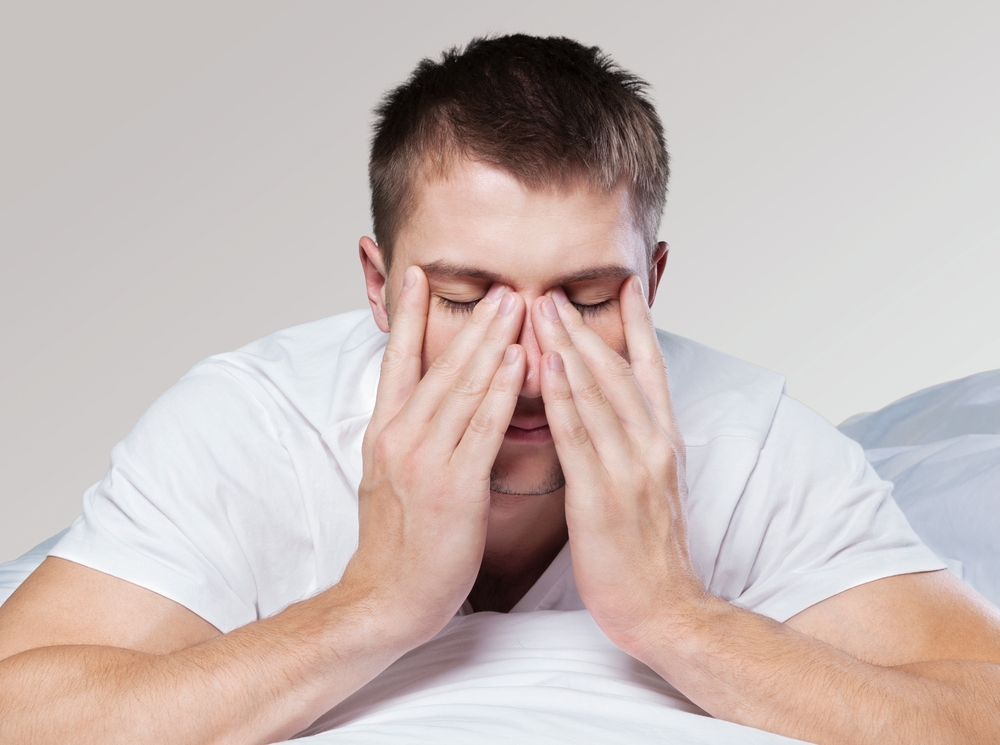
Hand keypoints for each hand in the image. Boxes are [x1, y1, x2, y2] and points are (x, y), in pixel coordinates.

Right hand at [341, 266, 525, 642]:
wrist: (386, 598)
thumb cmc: (398, 539)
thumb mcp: (390, 474)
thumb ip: (410, 433)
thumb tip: (431, 401)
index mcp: (384, 431)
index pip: (397, 360)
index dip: (407, 315)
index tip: (418, 274)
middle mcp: (400, 437)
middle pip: (439, 365)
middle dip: (472, 321)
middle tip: (500, 284)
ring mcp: (424, 460)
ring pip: (462, 388)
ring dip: (491, 342)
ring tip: (515, 304)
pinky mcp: (452, 487)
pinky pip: (482, 429)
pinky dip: (501, 392)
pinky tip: (519, 363)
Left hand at [532, 276, 705, 655]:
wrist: (664, 608)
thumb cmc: (648, 549)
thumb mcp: (650, 484)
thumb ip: (632, 442)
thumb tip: (607, 411)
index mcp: (663, 440)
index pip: (651, 369)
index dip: (637, 325)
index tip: (624, 285)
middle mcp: (652, 444)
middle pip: (618, 370)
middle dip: (585, 326)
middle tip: (555, 290)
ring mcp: (631, 468)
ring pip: (598, 393)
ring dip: (570, 347)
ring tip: (543, 310)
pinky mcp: (604, 495)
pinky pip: (579, 437)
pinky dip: (563, 397)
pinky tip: (547, 367)